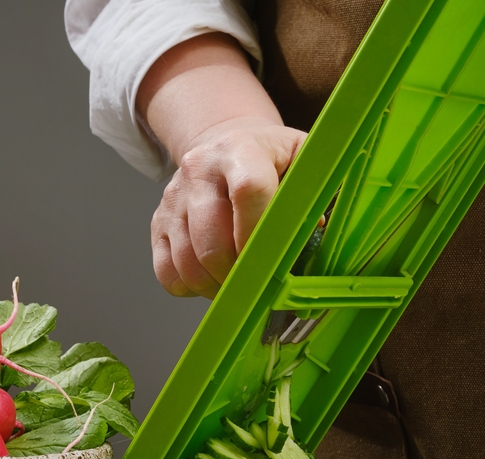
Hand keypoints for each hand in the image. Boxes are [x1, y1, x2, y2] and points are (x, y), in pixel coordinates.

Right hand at [135, 32, 304, 297]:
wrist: (223, 144)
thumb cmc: (276, 162)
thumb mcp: (305, 162)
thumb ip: (320, 195)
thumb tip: (327, 239)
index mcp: (243, 148)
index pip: (248, 190)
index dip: (261, 234)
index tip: (275, 262)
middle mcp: (200, 169)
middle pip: (211, 237)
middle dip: (238, 273)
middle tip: (260, 287)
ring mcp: (173, 197)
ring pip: (187, 261)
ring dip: (216, 286)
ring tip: (239, 287)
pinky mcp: (157, 222)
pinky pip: (166, 272)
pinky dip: (190, 288)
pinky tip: (213, 280)